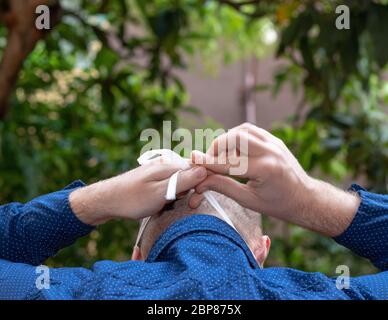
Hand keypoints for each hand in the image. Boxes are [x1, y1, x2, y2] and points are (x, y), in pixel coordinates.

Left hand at [70, 157, 206, 224]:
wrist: (106, 201)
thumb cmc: (132, 199)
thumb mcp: (160, 193)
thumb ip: (182, 181)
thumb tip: (204, 169)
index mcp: (170, 166)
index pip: (198, 170)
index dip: (202, 185)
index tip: (195, 201)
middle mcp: (166, 165)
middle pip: (190, 176)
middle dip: (190, 192)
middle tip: (180, 206)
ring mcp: (159, 171)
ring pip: (180, 183)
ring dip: (179, 196)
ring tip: (167, 207)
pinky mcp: (154, 179)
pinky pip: (170, 186)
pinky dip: (169, 197)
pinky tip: (162, 205)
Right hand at [190, 123, 359, 236]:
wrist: (305, 198)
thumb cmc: (278, 204)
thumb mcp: (248, 200)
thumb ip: (223, 187)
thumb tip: (200, 181)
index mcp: (265, 169)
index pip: (228, 163)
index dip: (207, 162)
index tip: (192, 159)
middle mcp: (270, 151)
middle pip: (234, 138)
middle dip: (216, 148)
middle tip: (210, 162)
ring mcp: (274, 142)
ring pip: (241, 130)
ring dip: (226, 140)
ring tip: (221, 157)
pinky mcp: (274, 139)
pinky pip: (250, 130)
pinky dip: (237, 137)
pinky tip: (233, 150)